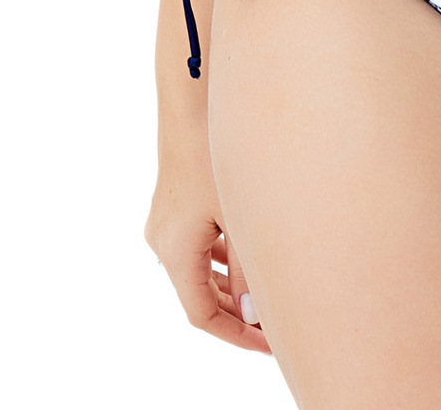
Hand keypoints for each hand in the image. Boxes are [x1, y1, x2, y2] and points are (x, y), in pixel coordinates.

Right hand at [145, 145, 270, 354]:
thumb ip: (249, 270)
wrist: (193, 96)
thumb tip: (256, 313)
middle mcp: (164, 240)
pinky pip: (199, 242)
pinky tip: (251, 252)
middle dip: (237, 312)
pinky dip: (223, 256)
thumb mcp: (239, 216)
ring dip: (231, 284)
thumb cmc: (216, 150)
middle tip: (276, 324)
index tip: (268, 345)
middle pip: (200, 293)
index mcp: (175, 250)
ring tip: (271, 293)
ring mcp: (167, 219)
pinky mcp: (177, 199)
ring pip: (200, 267)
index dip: (236, 334)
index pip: (203, 314)